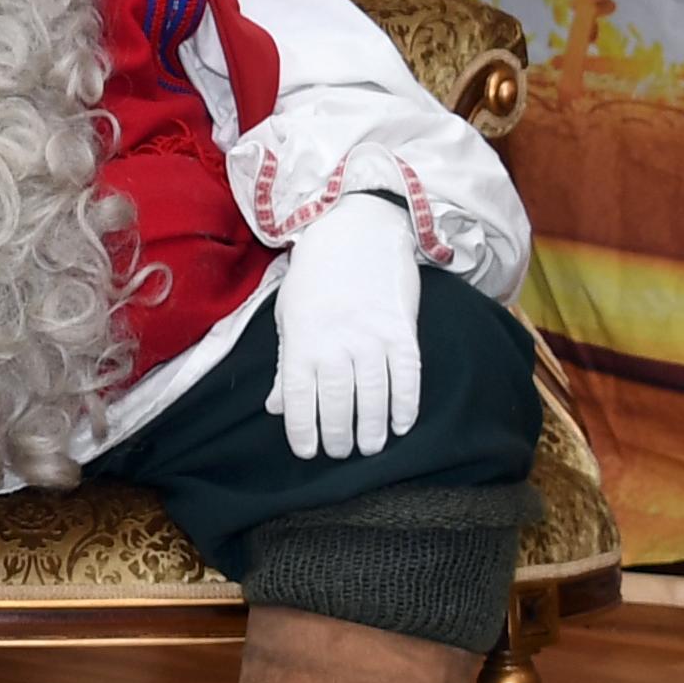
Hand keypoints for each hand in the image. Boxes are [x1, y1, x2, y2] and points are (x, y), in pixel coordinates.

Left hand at [265, 193, 423, 460]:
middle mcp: (335, 342)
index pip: (298, 398)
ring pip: (374, 395)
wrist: (356, 230)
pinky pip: (407, 376)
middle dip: (338, 435)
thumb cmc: (315, 277)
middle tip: (341, 452)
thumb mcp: (289, 317)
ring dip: (373, 427)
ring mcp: (372, 336)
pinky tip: (402, 424)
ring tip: (370, 446)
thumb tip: (276, 408)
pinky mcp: (403, 330)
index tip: (307, 452)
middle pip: (337, 403)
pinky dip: (406, 404)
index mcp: (301, 340)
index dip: (302, 431)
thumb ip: (284, 366)